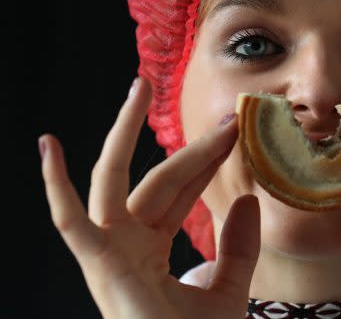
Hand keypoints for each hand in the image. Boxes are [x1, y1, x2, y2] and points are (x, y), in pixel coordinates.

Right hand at [39, 77, 259, 318]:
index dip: (206, 163)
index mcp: (150, 249)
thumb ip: (239, 247)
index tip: (234, 135)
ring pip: (117, 181)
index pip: (180, 192)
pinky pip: (69, 222)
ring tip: (139, 89)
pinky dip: (56, 186)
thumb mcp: (228, 291)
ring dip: (125, 134)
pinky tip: (48, 146)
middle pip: (159, 180)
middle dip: (192, 148)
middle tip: (224, 116)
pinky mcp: (97, 266)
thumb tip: (252, 199)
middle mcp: (125, 245)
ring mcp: (108, 253)